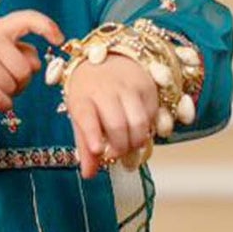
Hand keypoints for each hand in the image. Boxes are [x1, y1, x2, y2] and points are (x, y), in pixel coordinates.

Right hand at [0, 10, 63, 110]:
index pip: (28, 19)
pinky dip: (3, 105)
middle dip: (22, 83)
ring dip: (8, 95)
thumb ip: (15, 51)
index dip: (47, 27)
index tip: (58, 39)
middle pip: (26, 70)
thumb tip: (38, 64)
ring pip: (13, 87)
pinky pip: (0, 99)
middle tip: (6, 84)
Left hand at [64, 54, 160, 179]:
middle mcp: (105, 89)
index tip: (99, 150)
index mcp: (82, 97)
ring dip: (136, 142)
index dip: (93, 134)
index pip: (87, 116)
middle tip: (116, 154)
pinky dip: (147, 128)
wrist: (107, 56)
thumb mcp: (80, 115)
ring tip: (130, 145)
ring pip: (139, 122)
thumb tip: (89, 175)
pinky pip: (152, 116)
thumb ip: (85, 145)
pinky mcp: (148, 86)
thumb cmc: (90, 93)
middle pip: (117, 125)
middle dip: (120, 148)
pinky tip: (138, 128)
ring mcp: (129, 87)